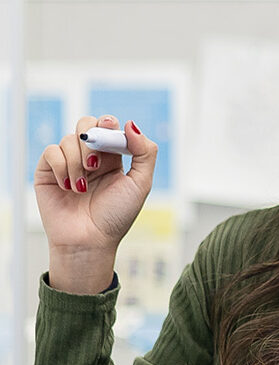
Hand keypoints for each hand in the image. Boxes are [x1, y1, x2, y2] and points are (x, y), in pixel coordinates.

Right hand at [34, 114, 157, 292]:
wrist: (89, 241)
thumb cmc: (116, 216)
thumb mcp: (141, 183)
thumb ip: (144, 153)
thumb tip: (131, 124)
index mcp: (113, 156)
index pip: (109, 126)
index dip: (110, 126)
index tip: (112, 137)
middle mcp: (90, 156)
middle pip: (87, 123)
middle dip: (92, 137)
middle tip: (95, 162)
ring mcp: (68, 162)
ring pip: (69, 139)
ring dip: (78, 161)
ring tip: (83, 187)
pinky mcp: (48, 171)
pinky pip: (51, 152)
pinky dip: (62, 167)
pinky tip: (69, 187)